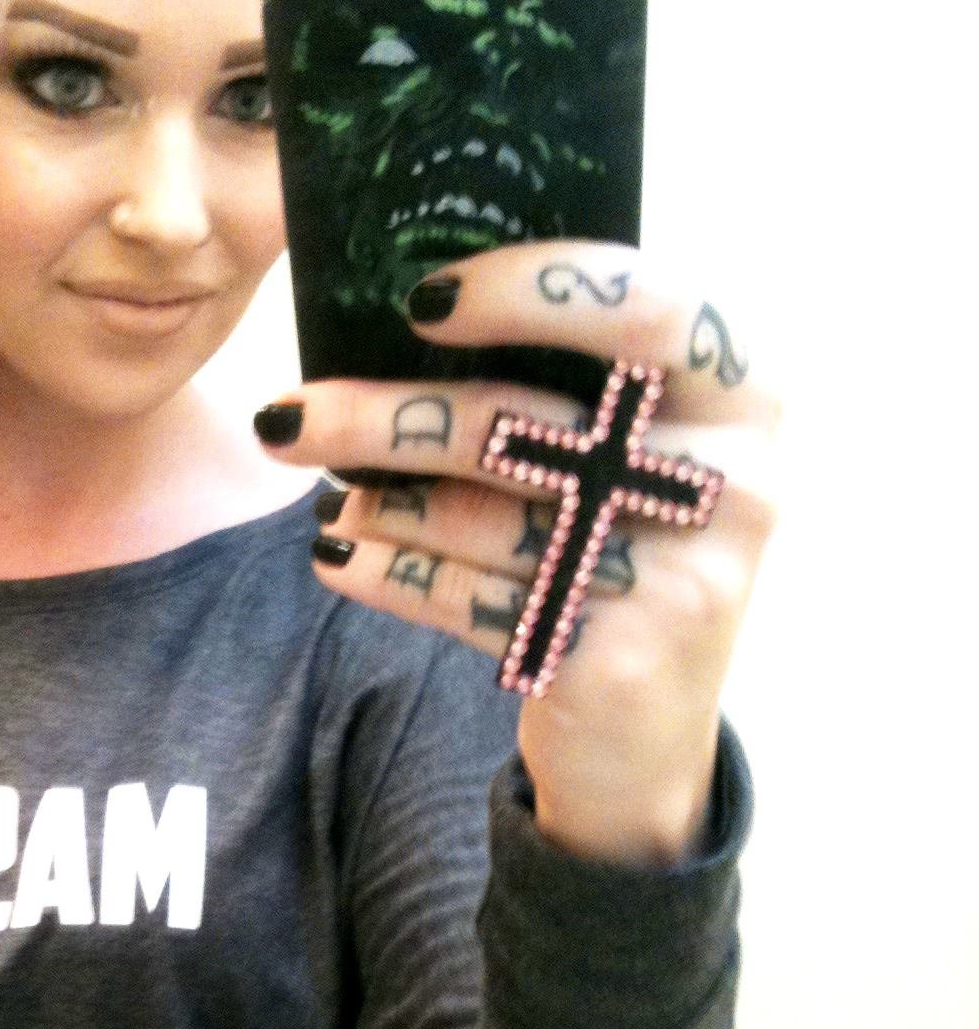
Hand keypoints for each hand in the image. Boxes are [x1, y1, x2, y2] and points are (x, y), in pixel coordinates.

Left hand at [255, 240, 780, 866]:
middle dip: (385, 418)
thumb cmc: (624, 553)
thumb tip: (404, 321)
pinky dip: (389, 572)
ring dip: (377, 503)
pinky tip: (338, 555)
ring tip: (325, 496)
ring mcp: (678, 579)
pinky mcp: (612, 659)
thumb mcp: (637, 454)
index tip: (422, 301)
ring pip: (481, 516)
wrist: (649, 739)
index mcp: (744, 395)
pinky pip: (468, 599)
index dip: (531, 289)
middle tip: (285, 416)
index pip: (646, 304)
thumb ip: (573, 383)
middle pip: (523, 423)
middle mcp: (730, 483)